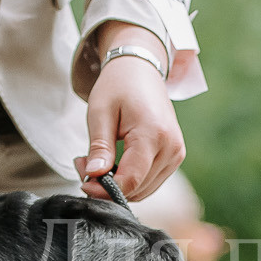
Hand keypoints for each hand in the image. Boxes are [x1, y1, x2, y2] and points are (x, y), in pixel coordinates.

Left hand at [76, 30, 183, 201]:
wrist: (141, 70)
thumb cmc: (118, 86)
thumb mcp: (100, 113)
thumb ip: (99, 148)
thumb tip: (93, 177)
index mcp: (152, 134)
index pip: (130, 180)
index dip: (103, 189)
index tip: (83, 182)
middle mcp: (171, 148)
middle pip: (137, 189)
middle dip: (107, 186)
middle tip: (84, 164)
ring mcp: (177, 154)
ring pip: (144, 190)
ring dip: (118, 185)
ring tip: (98, 161)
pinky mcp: (176, 156)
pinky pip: (150, 182)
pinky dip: (130, 180)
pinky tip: (114, 163)